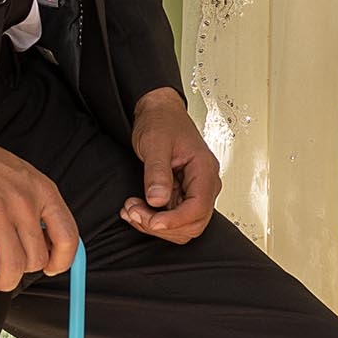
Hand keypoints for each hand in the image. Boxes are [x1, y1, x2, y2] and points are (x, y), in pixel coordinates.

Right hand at [0, 142, 79, 296]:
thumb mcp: (27, 180)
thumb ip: (41, 210)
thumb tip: (52, 248)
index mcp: (43, 191)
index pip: (68, 237)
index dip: (63, 261)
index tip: (52, 268)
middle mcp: (23, 203)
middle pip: (37, 258)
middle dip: (24, 272)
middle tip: (12, 270)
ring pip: (12, 267)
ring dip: (3, 282)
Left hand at [123, 88, 220, 244]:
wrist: (159, 111)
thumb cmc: (162, 121)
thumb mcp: (155, 143)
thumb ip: (157, 172)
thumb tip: (157, 200)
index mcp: (204, 169)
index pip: (198, 207)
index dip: (175, 220)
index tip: (152, 222)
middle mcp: (204, 183)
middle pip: (193, 223)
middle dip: (163, 225)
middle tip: (135, 213)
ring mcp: (194, 190)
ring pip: (182, 225)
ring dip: (155, 225)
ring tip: (132, 210)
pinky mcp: (182, 194)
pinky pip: (172, 217)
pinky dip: (152, 220)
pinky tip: (135, 210)